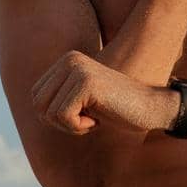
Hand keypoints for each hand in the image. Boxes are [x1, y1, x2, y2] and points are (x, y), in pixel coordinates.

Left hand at [31, 50, 171, 135]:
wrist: (152, 107)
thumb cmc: (118, 108)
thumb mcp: (82, 100)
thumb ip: (59, 97)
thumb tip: (34, 108)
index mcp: (67, 60)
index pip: (36, 97)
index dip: (55, 116)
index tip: (83, 113)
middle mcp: (69, 59)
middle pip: (37, 104)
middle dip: (59, 122)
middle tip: (87, 119)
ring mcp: (77, 69)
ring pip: (49, 112)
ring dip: (71, 125)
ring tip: (94, 117)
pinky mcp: (86, 83)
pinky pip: (63, 116)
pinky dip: (78, 127)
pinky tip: (98, 120)